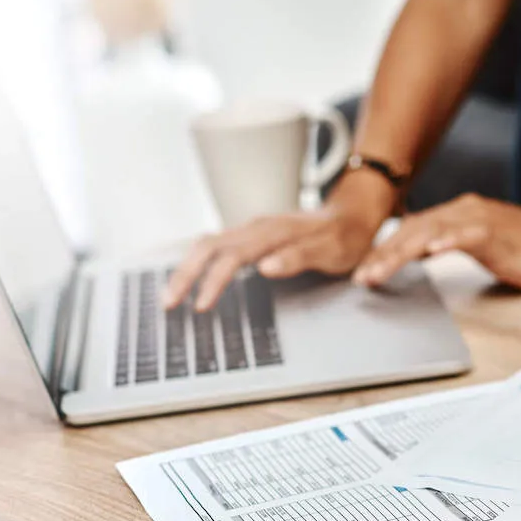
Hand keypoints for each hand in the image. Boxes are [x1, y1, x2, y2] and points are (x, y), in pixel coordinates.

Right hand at [164, 172, 394, 310]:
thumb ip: (299, 257)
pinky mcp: (251, 236)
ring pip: (207, 244)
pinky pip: (216, 246)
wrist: (352, 215)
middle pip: (207, 246)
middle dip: (184, 275)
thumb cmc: (344, 236)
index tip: (201, 305)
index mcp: (272, 232)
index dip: (212, 281)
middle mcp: (256, 227)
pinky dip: (198, 263)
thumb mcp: (332, 251)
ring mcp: (251, 230)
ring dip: (186, 269)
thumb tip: (265, 267)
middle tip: (168, 304)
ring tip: (171, 296)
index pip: (231, 256)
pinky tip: (192, 279)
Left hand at [351, 195, 520, 290]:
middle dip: (382, 254)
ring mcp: (480, 220)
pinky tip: (431, 252)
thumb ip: (452, 243)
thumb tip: (422, 253)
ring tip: (379, 271)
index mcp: (458, 215)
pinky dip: (447, 241)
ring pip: (430, 232)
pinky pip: (467, 234)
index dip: (383, 250)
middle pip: (412, 230)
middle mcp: (464, 211)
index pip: (411, 231)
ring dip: (401, 253)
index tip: (363, 271)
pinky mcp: (497, 232)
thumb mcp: (482, 245)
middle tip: (360, 277)